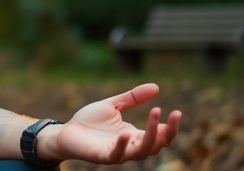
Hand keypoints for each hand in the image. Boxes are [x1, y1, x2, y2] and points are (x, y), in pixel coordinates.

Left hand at [41, 83, 181, 163]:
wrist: (66, 131)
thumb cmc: (90, 121)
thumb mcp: (113, 105)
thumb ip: (132, 98)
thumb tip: (156, 87)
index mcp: (134, 135)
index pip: (160, 136)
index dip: (170, 126)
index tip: (177, 112)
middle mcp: (129, 146)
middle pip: (156, 145)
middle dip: (166, 131)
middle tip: (172, 114)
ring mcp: (117, 152)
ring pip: (140, 152)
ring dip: (149, 137)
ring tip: (153, 117)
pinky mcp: (101, 156)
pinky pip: (115, 155)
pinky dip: (122, 145)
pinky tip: (125, 133)